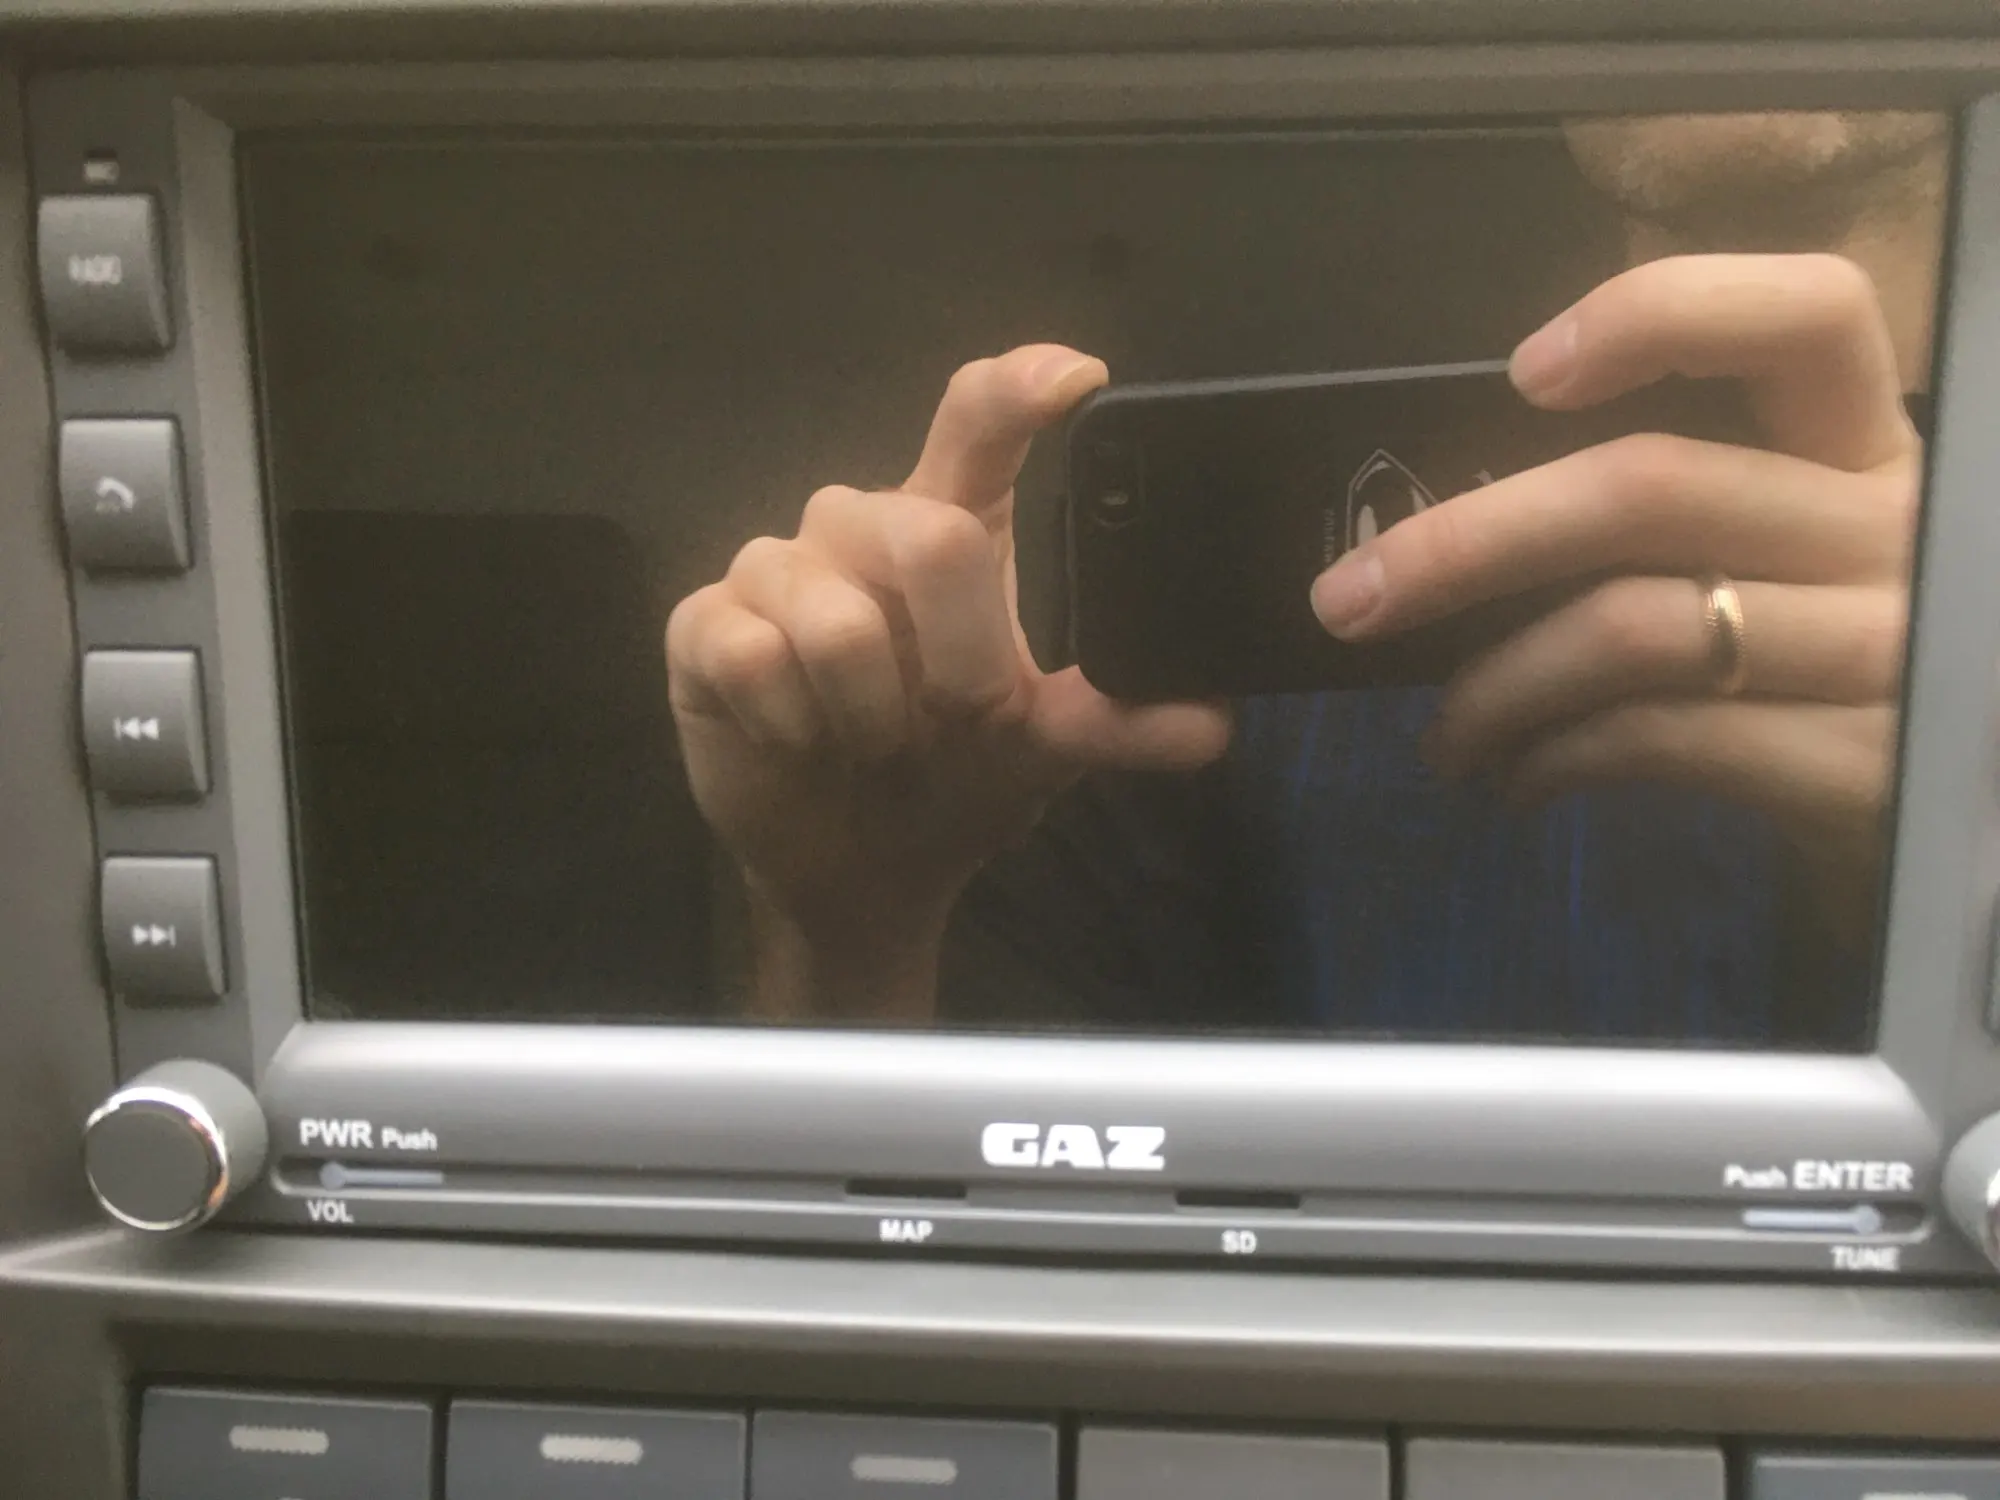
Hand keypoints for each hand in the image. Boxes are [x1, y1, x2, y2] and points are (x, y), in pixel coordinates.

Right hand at [667, 344, 1229, 1018]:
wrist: (863, 870)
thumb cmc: (957, 777)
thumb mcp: (1045, 750)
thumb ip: (1116, 723)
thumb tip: (1210, 724)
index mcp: (955, 522)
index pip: (979, 419)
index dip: (1020, 388)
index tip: (1080, 381)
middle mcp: (863, 524)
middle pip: (925, 533)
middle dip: (960, 658)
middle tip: (961, 719)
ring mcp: (776, 569)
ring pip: (833, 617)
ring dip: (873, 714)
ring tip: (877, 743)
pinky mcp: (703, 626)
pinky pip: (751, 657)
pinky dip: (794, 727)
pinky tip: (801, 743)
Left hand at [1309, 254, 1919, 920]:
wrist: (1958, 821)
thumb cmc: (1835, 665)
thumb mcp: (1798, 555)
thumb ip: (1681, 509)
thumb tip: (1457, 518)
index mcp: (1873, 448)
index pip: (1812, 311)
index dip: (1665, 312)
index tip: (1525, 370)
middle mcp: (1899, 528)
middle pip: (1650, 486)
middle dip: (1464, 544)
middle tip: (1347, 601)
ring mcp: (1894, 649)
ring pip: (1631, 630)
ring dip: (1493, 690)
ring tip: (1444, 737)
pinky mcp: (1868, 767)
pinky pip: (1661, 739)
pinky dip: (1554, 759)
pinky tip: (1517, 780)